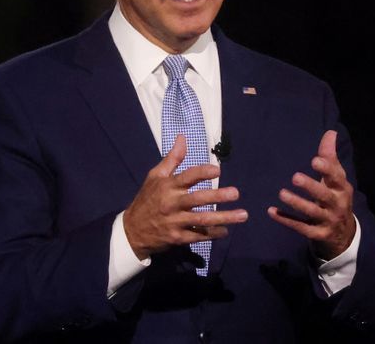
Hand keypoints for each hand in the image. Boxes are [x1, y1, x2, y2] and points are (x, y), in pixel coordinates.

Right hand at [123, 134, 248, 259]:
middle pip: (197, 199)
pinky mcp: (178, 238)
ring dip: (224, 218)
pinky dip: (213, 234)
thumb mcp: (155, 176)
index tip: (218, 170)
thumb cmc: (147, 199)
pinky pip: (198, 235)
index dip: (202, 173)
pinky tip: (226, 231)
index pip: (187, 177)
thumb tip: (182, 137)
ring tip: (242, 215)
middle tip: (236, 193)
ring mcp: (175, 222)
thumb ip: (172, 158)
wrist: (132, 230)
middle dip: (218, 196)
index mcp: (168, 186)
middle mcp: (172, 203)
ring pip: (202, 220)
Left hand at [267, 130, 355, 259]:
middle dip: (311, 186)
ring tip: (282, 193)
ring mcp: (328, 221)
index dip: (327, 169)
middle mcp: (337, 205)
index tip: (315, 160)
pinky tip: (272, 211)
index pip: (336, 177)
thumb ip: (330, 156)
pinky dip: (286, 219)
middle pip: (324, 195)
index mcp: (342, 188)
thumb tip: (330, 132)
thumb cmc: (336, 198)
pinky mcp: (317, 234)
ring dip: (297, 203)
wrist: (344, 235)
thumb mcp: (336, 179)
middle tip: (295, 177)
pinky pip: (301, 227)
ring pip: (312, 212)